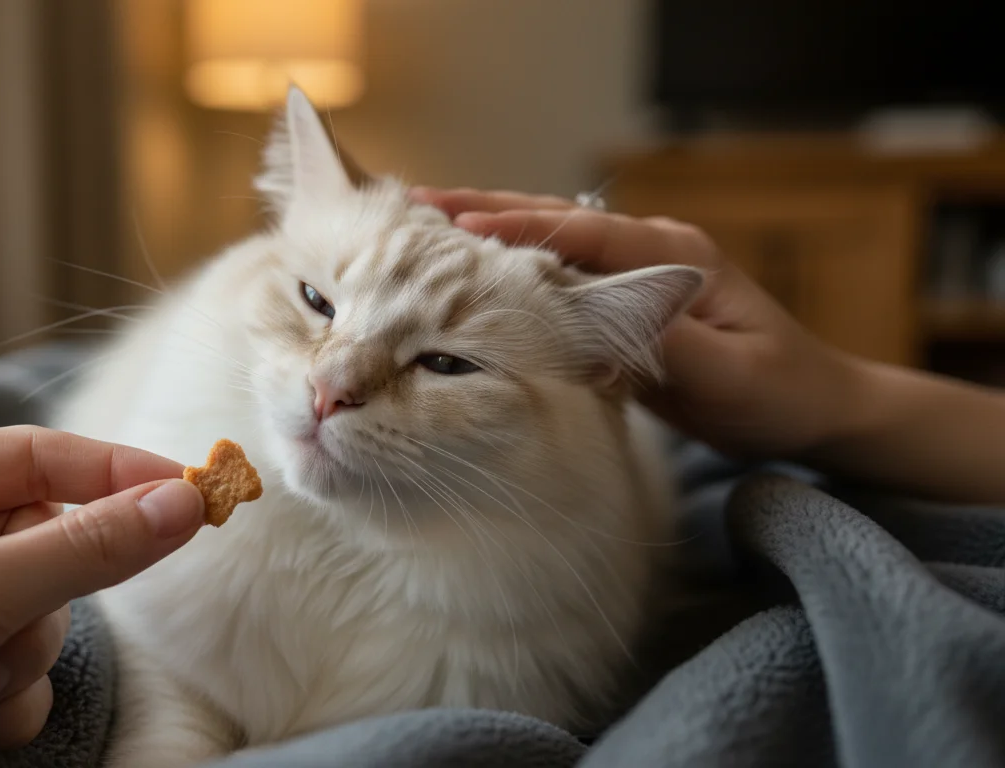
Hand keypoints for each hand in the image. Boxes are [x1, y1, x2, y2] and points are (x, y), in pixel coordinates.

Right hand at [410, 187, 863, 459]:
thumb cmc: (777, 393)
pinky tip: (466, 276)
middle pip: (554, 222)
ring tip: (422, 227)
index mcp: (673, 256)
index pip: (582, 235)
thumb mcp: (729, 376)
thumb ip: (667, 343)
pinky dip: (507, 272)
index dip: (519, 229)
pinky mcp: (621, 304)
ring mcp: (633, 275)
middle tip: (414, 207)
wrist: (810, 407)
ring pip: (548, 244)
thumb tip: (598, 324)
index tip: (459, 228)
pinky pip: (554, 280)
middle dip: (483, 211)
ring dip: (487, 234)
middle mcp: (648, 252)